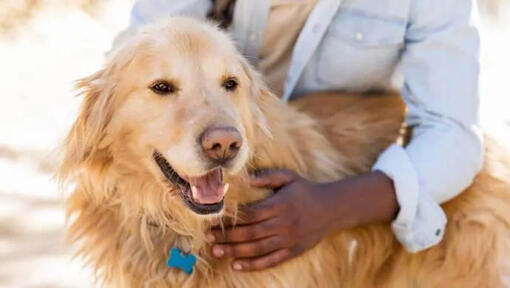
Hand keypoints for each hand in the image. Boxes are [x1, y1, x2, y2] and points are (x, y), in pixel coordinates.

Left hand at [207, 169, 335, 270]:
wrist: (333, 208)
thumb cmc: (306, 190)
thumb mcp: (289, 177)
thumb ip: (267, 176)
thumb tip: (245, 179)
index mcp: (280, 205)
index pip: (251, 214)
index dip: (232, 218)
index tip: (215, 220)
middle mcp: (284, 224)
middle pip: (250, 233)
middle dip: (227, 237)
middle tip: (209, 238)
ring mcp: (289, 239)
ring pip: (257, 249)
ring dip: (235, 251)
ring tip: (217, 251)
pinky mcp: (293, 251)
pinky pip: (271, 260)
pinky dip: (253, 265)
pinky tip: (237, 265)